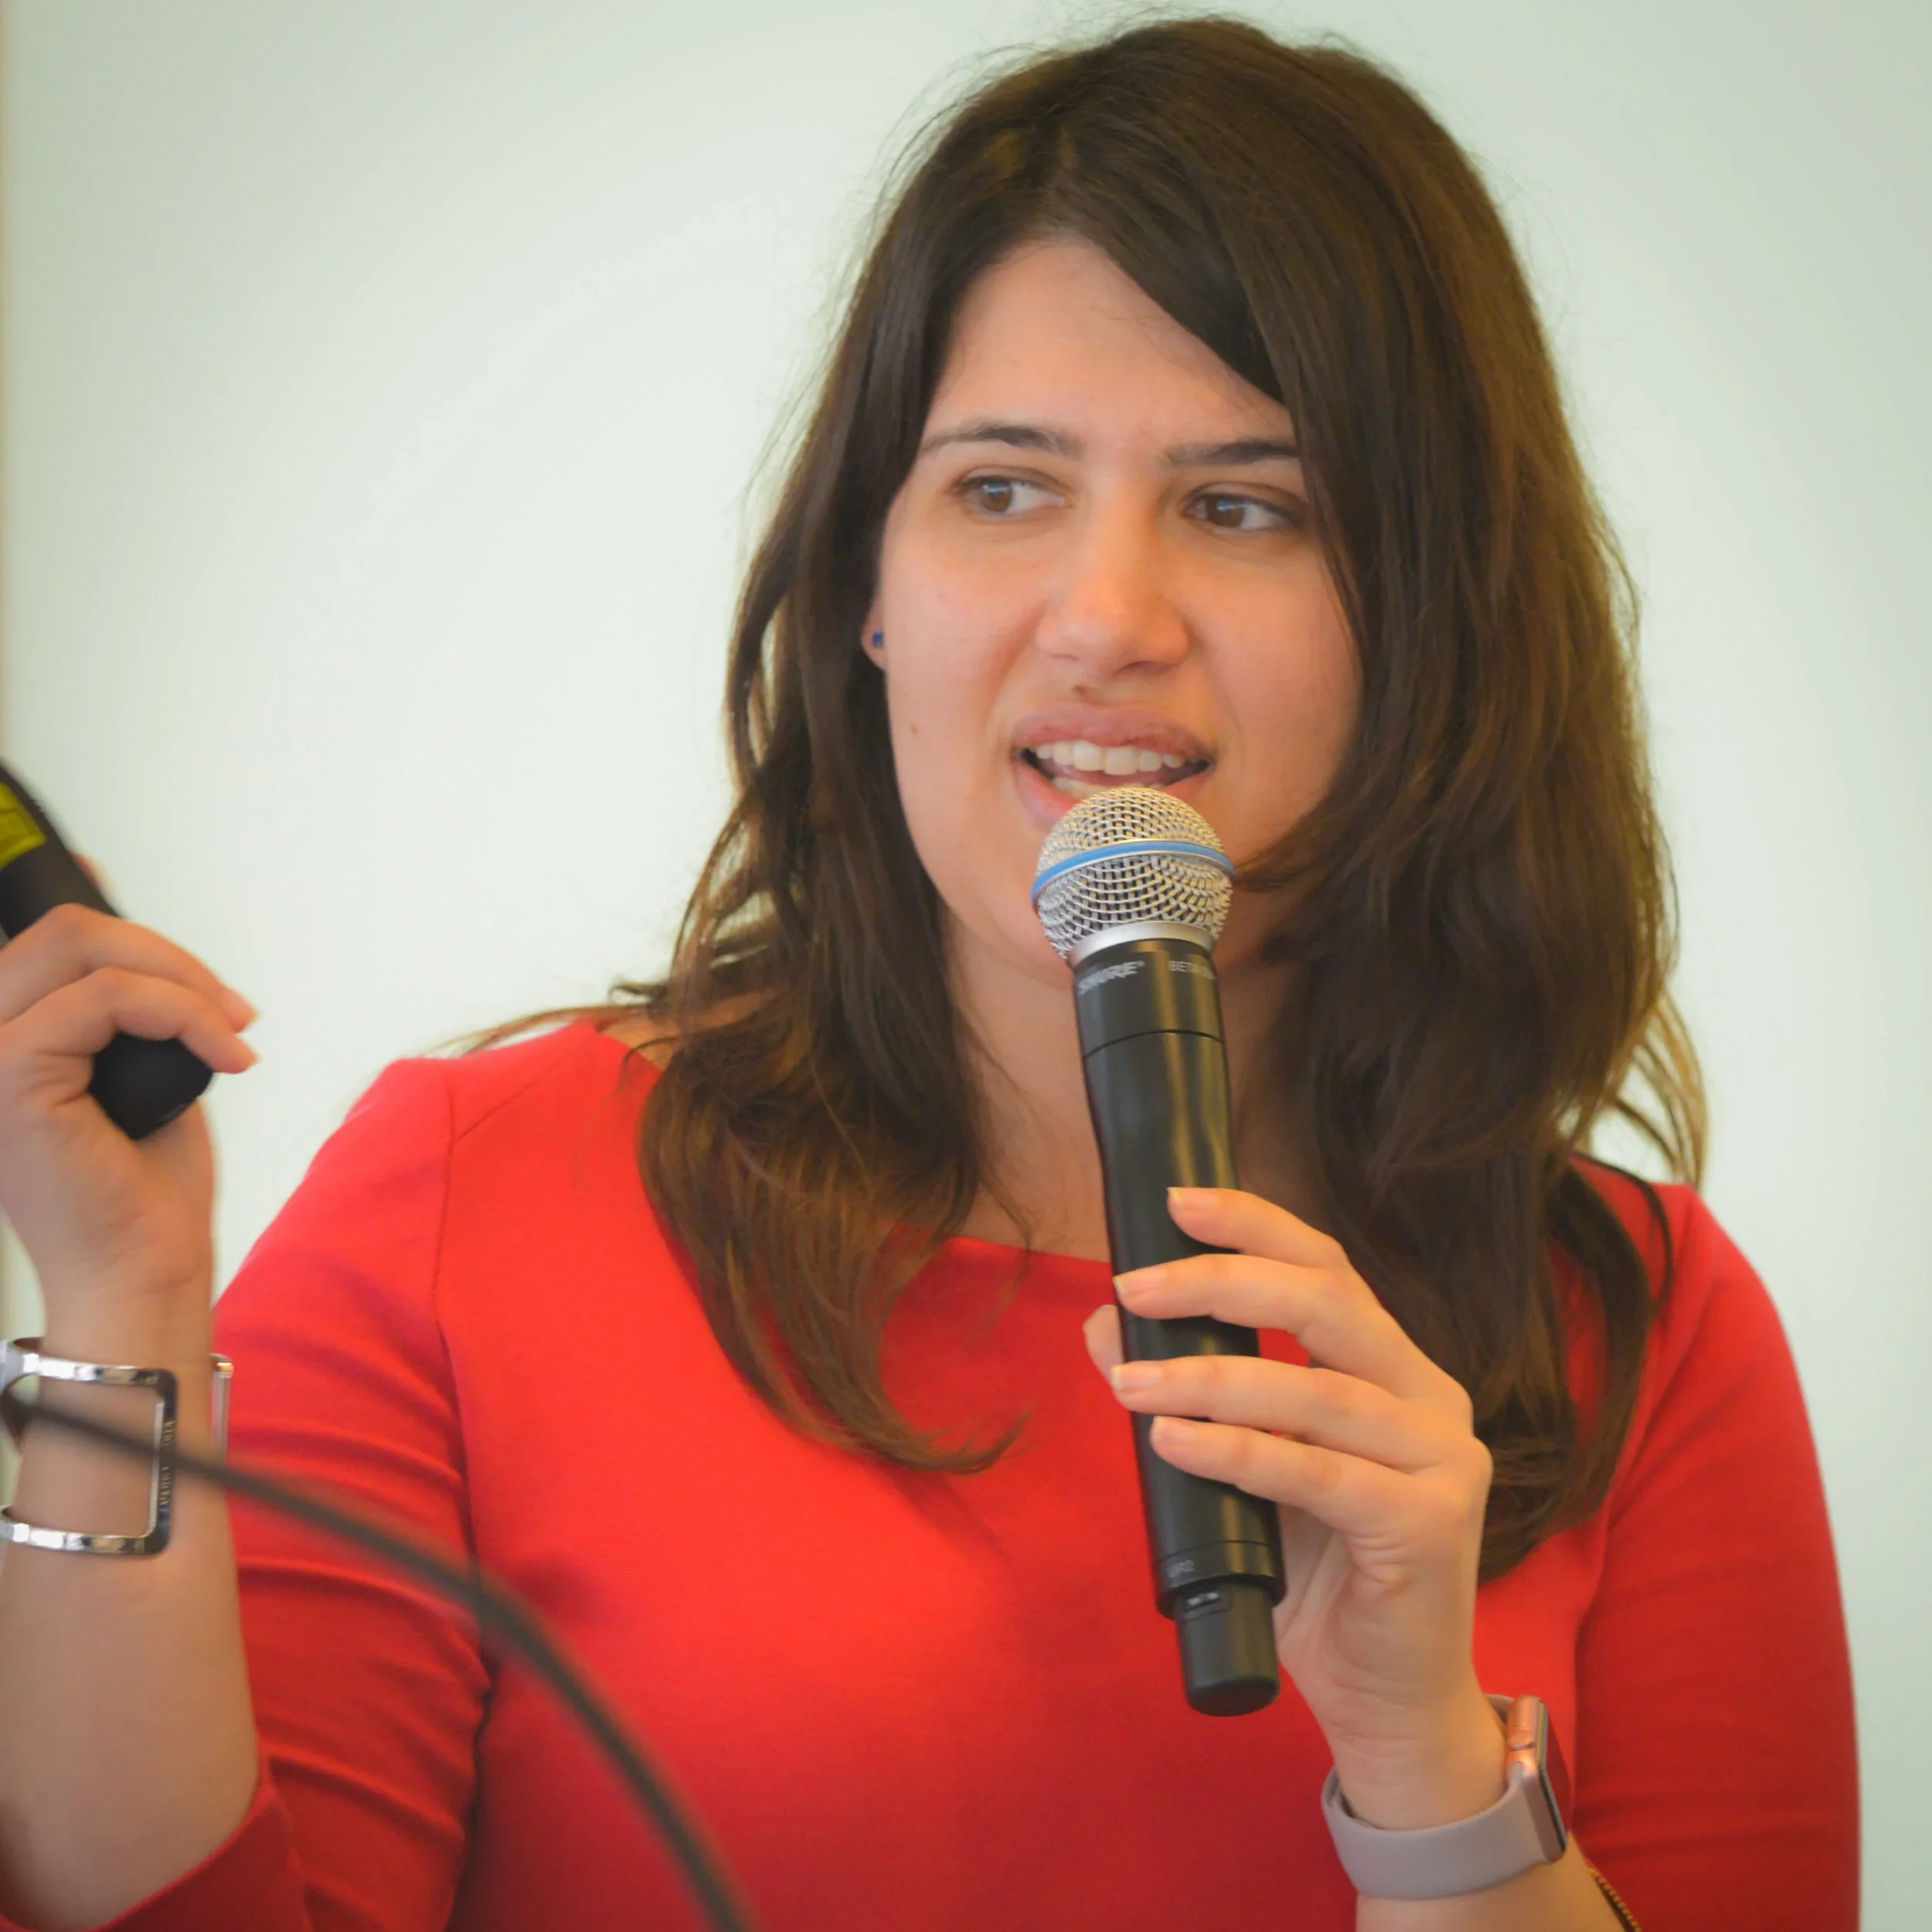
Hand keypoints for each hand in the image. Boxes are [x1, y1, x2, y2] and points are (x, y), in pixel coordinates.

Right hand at [0, 900, 257, 1334]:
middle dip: (166, 953)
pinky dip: (184, 1014)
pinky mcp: (10, 1077)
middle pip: (63, 931)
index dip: (80, 899)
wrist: (142, 1272)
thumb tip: (123, 924)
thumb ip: (125, 1005)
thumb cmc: (143, 1189)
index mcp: (3, 1040)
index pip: (30, 937)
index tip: (127, 895)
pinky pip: (106, 999)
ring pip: (81, 948)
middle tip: (232, 1010)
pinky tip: (228, 1054)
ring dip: (183, 981)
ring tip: (235, 1033)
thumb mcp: (140, 1070)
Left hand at [1084, 1186, 1506, 1826]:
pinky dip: (1239, 1452)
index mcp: (1393, 1370)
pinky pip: (1321, 1473)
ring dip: (1210, 1378)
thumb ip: (1191, 1398)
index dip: (1255, 1225)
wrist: (1386, 1702)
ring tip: (1130, 1384)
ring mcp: (1442, 1459)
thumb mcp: (1241, 1472)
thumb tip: (1104, 1328)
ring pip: (1316, 1391)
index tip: (1177, 1202)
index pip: (1328, 1268)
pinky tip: (1176, 1443)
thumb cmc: (1315, 1580)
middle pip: (1328, 1303)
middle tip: (1135, 1287)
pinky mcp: (1430, 1524)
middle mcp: (1430, 1398)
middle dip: (1222, 1281)